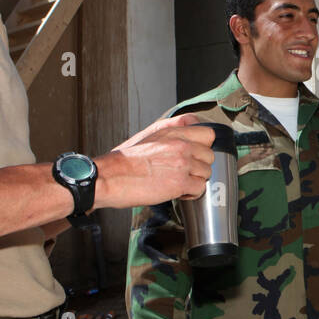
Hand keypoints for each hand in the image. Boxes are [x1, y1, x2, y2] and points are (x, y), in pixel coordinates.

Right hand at [97, 113, 215, 208]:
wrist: (108, 177)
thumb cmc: (124, 160)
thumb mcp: (148, 134)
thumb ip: (172, 129)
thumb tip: (191, 124)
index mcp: (173, 131)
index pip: (209, 134)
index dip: (203, 147)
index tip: (196, 155)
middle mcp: (181, 144)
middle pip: (210, 156)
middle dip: (198, 166)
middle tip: (183, 173)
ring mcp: (182, 163)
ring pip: (207, 173)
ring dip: (194, 181)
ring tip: (177, 183)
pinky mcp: (180, 183)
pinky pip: (200, 189)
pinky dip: (190, 194)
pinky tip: (177, 193)